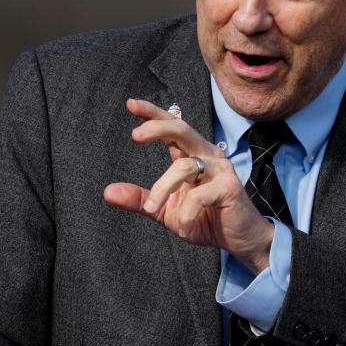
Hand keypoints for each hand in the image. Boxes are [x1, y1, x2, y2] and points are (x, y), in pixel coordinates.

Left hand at [103, 99, 274, 273]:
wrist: (238, 241)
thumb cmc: (204, 220)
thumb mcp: (166, 211)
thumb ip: (141, 199)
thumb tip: (108, 192)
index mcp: (191, 156)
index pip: (171, 127)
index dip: (152, 114)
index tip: (131, 104)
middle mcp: (206, 156)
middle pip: (182, 129)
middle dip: (158, 127)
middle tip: (136, 135)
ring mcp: (220, 170)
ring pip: (183, 166)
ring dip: (161, 189)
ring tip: (151, 209)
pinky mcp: (230, 187)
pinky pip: (198, 195)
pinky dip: (185, 214)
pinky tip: (184, 227)